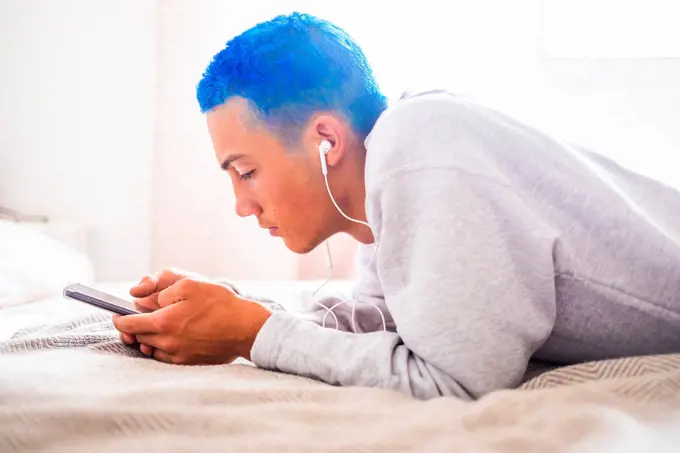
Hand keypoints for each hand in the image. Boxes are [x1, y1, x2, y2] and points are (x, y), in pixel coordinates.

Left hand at [112, 278, 271, 364]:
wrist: (245, 328)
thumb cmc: (220, 304)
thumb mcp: (190, 286)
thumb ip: (163, 293)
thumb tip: (148, 303)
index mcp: (164, 322)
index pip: (129, 324)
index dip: (119, 319)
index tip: (116, 315)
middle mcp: (167, 342)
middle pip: (139, 337)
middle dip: (134, 328)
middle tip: (135, 319)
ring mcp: (178, 355)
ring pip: (151, 348)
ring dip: (148, 338)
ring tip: (155, 327)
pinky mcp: (188, 362)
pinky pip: (166, 356)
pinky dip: (162, 347)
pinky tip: (170, 337)